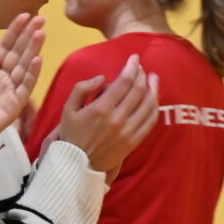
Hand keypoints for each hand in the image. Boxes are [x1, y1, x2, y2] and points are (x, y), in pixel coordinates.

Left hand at [0, 14, 42, 162]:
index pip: (5, 46)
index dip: (15, 31)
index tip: (25, 15)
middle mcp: (2, 77)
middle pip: (18, 53)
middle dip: (29, 35)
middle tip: (42, 19)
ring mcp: (9, 90)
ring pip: (24, 66)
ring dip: (33, 50)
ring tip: (41, 33)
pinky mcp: (13, 105)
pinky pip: (25, 87)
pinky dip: (32, 74)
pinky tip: (38, 60)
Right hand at [53, 59, 158, 175]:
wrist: (78, 165)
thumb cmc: (72, 134)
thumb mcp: (68, 109)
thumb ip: (82, 88)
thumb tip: (102, 77)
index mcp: (101, 109)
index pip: (124, 82)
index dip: (132, 67)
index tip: (134, 58)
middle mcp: (117, 119)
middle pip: (138, 90)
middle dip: (142, 74)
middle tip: (142, 67)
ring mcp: (128, 131)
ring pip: (149, 104)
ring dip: (153, 88)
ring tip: (153, 78)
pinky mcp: (134, 141)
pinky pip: (151, 121)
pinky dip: (155, 106)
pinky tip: (154, 98)